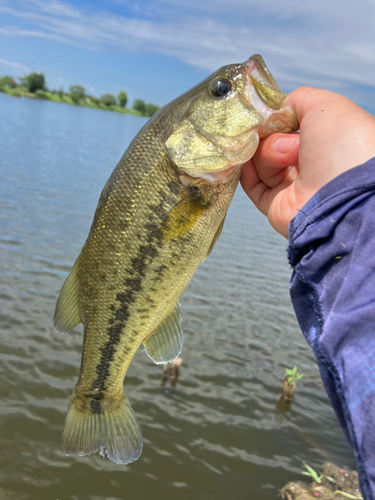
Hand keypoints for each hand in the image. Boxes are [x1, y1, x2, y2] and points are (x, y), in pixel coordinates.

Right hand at [241, 87, 374, 237]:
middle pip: (272, 140)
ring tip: (287, 157)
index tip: (268, 112)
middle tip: (283, 136)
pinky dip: (246, 170)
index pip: (291, 124)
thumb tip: (276, 109)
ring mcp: (293, 185)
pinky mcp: (276, 205)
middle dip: (271, 134)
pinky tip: (244, 160)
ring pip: (261, 160)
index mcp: (327, 140)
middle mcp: (311, 163)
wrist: (340, 192)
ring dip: (267, 153)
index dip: (277, 116)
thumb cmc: (341, 144)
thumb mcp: (325, 106)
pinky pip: (252, 184)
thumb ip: (298, 100)